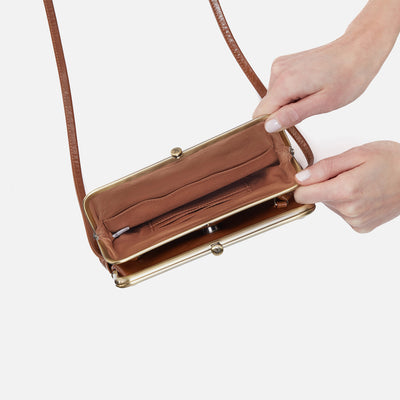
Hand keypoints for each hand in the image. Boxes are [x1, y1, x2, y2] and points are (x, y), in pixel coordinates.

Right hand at [252, 0, 399, 131]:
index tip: (291, 124)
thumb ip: (292, 115)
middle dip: (283, 113)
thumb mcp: (323, 104)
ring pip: (273, 99)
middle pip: (267, 106)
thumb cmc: (348, 76)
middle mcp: (277, 71)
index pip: (260, 114)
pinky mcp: (283, 64)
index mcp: (285, 82)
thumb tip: (268, 126)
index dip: (272, 125)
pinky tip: (308, 88)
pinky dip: (291, 94)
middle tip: (309, 107)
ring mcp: (279, 65)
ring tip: (311, 96)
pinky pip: (278, 88)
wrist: (358, 50)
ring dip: (289, 104)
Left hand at [294, 141, 399, 232]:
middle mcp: (349, 210)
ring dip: (340, 194)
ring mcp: (356, 220)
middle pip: (319, 198)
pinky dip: (349, 204)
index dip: (304, 184)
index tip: (312, 176)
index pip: (304, 195)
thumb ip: (324, 168)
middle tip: (350, 174)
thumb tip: (301, 179)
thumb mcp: (356, 154)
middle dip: (328, 185)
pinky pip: (344, 214)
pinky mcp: (362, 226)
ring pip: (331, 205)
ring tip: (361, 183)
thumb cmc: (393, 161)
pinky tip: (365, 195)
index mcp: (345, 190)